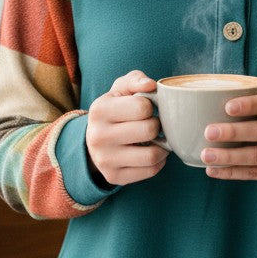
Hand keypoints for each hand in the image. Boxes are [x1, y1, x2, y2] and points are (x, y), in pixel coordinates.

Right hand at [85, 71, 167, 186]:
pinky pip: (150, 171)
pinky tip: (152, 151)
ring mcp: (105, 159)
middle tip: (153, 124)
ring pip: (152, 155)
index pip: (142, 107)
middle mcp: (98, 136)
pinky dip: (158, 161)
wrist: (94, 139)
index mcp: (100, 110)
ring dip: (162, 146)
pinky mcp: (114, 177)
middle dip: (157, 125)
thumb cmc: (115, 109)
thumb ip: (136, 80)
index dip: (151, 106)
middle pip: (149, 130)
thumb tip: (151, 85)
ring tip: (157, 138)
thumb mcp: (121, 89)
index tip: (146, 108)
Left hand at [201, 94, 256, 186]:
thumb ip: (254, 108)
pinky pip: (253, 173)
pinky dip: (230, 172)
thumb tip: (208, 104)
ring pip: (255, 156)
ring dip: (228, 156)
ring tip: (206, 155)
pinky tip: (212, 170)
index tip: (228, 106)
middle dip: (233, 132)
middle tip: (209, 131)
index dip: (250, 105)